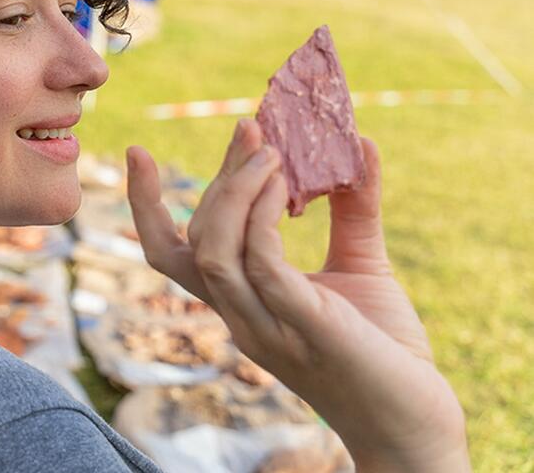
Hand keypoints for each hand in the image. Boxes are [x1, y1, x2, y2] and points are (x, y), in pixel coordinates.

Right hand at [126, 120, 470, 471]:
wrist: (414, 426)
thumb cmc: (386, 352)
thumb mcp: (363, 266)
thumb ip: (352, 210)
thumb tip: (356, 144)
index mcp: (241, 304)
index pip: (169, 253)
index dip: (144, 204)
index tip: (139, 150)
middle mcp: (240, 316)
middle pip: (191, 240)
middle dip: (216, 176)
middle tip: (250, 128)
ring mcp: (266, 324)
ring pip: (213, 249)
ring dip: (233, 192)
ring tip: (269, 151)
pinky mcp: (303, 324)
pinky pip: (261, 262)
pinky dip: (263, 217)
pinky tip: (286, 187)